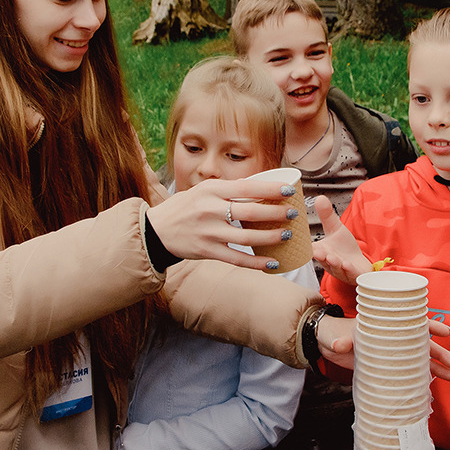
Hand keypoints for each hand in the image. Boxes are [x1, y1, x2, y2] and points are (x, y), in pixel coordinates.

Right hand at [145, 177, 295, 269]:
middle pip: (249, 212)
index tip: (289, 190)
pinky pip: (236, 259)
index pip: (246, 188)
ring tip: (287, 235)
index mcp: (211, 190)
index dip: (270, 189)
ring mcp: (208, 232)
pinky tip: (273, 264)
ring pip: (246, 238)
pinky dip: (256, 263)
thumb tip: (261, 186)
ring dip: (270, 238)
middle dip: (275, 213)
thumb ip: (228, 190)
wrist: (156, 230)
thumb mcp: (203, 190)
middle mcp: (209, 210)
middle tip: (293, 213)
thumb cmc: (185, 207)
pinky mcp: (207, 251)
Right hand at [311, 196, 374, 284]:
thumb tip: (319, 197)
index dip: (308, 247)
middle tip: (318, 252)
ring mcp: (339, 270)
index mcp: (320, 251)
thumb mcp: (336, 229)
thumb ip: (327, 216)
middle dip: (320, 256)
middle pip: (322, 260)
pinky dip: (347, 270)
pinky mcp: (351, 275)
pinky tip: (347, 264)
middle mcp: (327, 262)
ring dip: (333, 263)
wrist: (358, 264)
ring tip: (332, 258)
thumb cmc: (344, 248)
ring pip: (335, 268)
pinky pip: (348, 273)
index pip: (311, 249)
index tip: (304, 243)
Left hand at [317, 316, 449, 382]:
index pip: (414, 322)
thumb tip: (340, 345)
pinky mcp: (388, 367)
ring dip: (439, 368)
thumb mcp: (338, 334)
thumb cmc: (334, 332)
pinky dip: (422, 379)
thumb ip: (341, 340)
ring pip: (421, 360)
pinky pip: (410, 372)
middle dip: (442, 354)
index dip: (432, 326)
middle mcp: (394, 337)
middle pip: (424, 344)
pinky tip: (435, 388)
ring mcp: (393, 352)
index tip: (447, 332)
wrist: (326, 343)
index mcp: (387, 324)